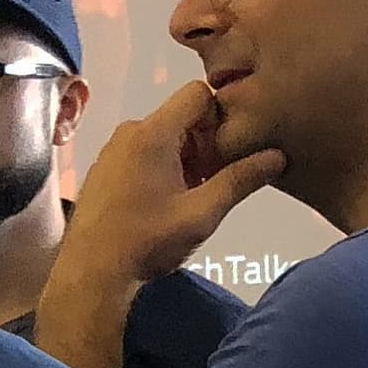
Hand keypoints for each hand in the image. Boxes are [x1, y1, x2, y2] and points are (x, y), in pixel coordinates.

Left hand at [63, 78, 288, 287]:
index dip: (221, 116)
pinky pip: (141, 153)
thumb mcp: (202, 214)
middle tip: (212, 181)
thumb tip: (277, 157)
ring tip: (189, 198)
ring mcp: (112, 150)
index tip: (227, 152)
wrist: (90, 274)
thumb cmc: (147, 242)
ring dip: (184, 159)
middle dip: (204, 143)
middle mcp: (129, 132)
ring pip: (162, 137)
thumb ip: (240, 181)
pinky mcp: (103, 170)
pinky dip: (160, 168)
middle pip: (181, 117)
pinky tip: (163, 205)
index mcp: (153, 133)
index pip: (198, 93)